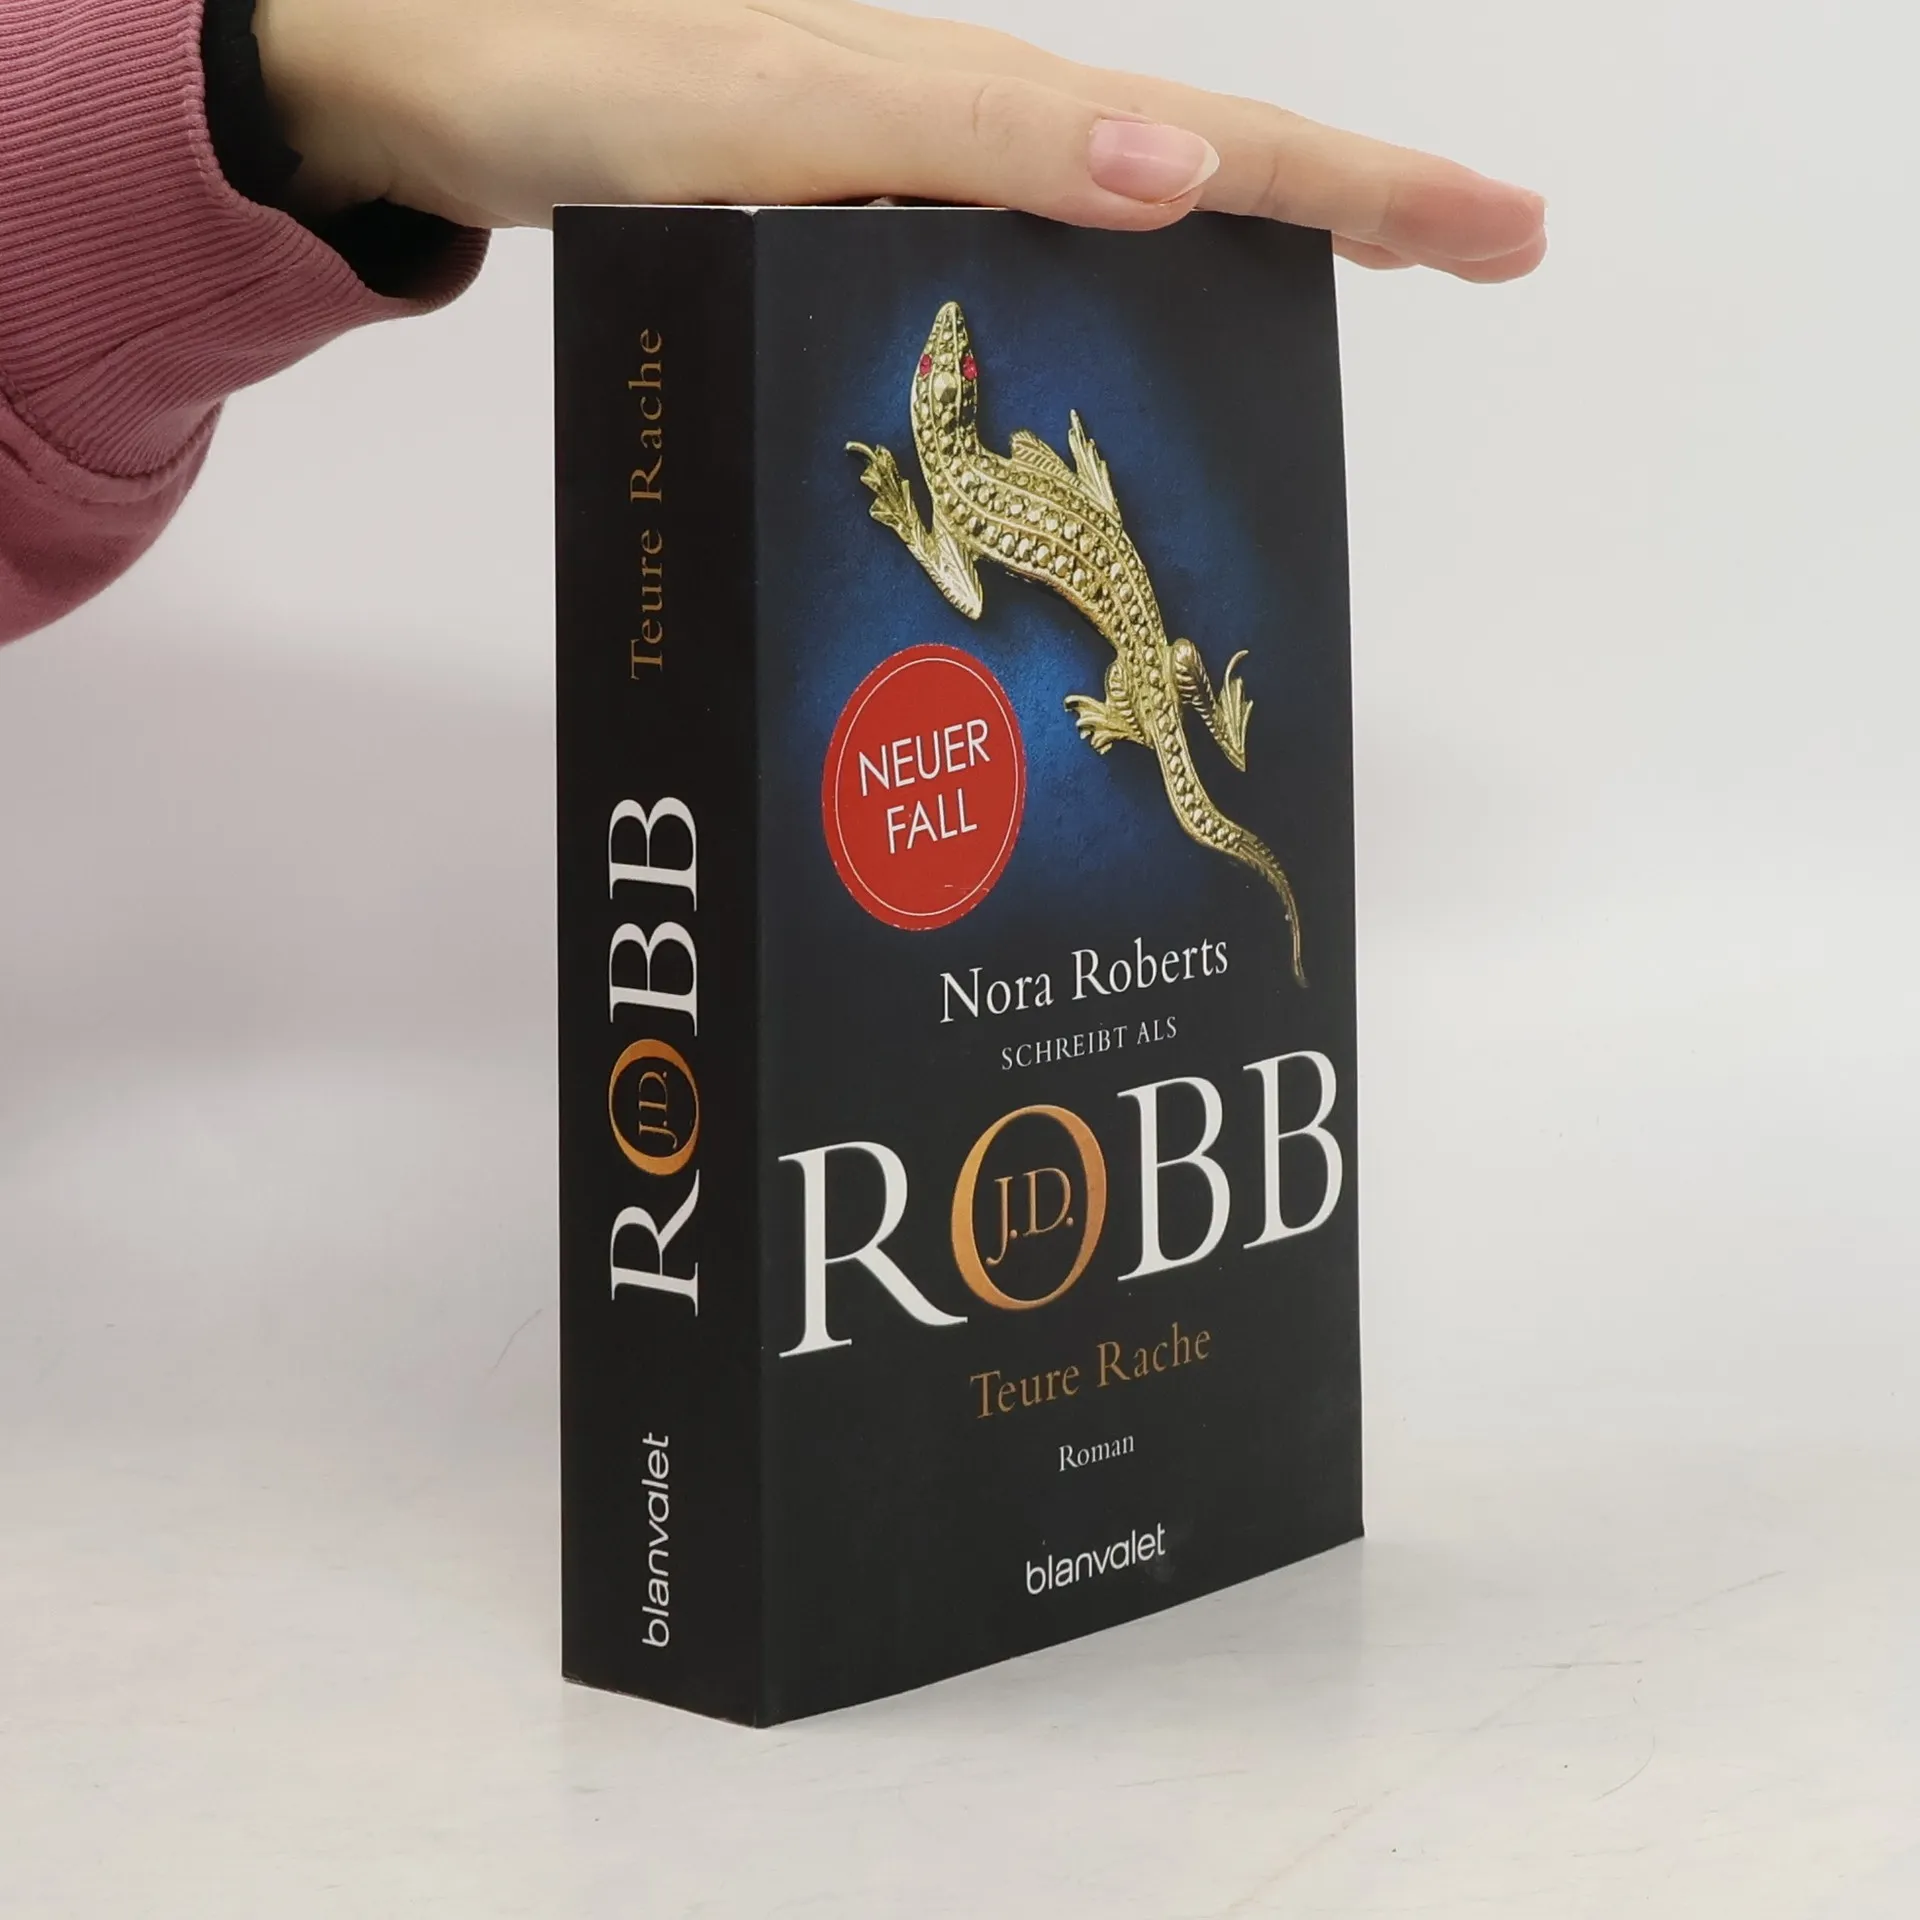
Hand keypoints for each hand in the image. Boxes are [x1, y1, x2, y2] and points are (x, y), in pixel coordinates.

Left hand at [254, 0, 1545, 280]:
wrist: (437, 72)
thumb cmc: (581, 85)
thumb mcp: (783, 115)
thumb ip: (966, 137)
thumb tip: (1173, 169)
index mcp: (975, 104)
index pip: (1216, 141)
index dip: (1365, 188)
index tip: (1506, 228)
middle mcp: (966, 127)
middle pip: (1202, 156)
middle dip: (1356, 202)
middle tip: (1491, 250)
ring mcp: (916, 165)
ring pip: (1127, 196)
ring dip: (1255, 237)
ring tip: (1356, 283)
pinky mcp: (858, 202)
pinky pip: (1028, 239)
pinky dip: (1116, 272)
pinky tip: (1126, 308)